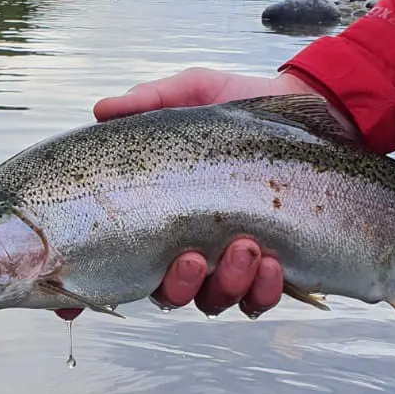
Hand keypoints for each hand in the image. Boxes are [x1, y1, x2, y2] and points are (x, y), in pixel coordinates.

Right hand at [55, 67, 358, 320]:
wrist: (313, 110)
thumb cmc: (242, 107)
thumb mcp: (193, 93)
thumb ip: (148, 101)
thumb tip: (101, 109)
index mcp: (157, 215)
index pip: (117, 261)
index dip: (95, 284)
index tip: (81, 296)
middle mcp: (187, 248)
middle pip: (165, 294)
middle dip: (177, 284)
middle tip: (193, 256)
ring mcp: (229, 263)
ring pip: (213, 300)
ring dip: (225, 283)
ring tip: (246, 247)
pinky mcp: (273, 268)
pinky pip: (260, 300)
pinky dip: (263, 289)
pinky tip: (272, 261)